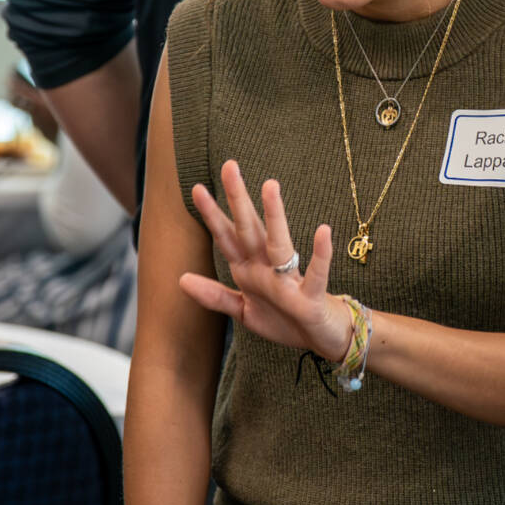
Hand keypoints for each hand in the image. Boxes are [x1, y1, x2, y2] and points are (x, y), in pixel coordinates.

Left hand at [180, 160, 352, 360]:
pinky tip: (323, 231)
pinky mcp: (311, 298)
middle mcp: (268, 268)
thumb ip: (215, 296)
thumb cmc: (285, 320)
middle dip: (238, 200)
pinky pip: (316, 274)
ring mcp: (290, 281)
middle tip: (229, 166)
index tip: (196, 188)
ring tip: (270, 186)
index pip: (227, 238)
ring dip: (276, 217)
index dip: (212, 215)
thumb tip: (181, 279)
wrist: (321, 338)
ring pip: (280, 244)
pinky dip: (321, 254)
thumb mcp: (244, 312)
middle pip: (250, 230)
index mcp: (250, 270)